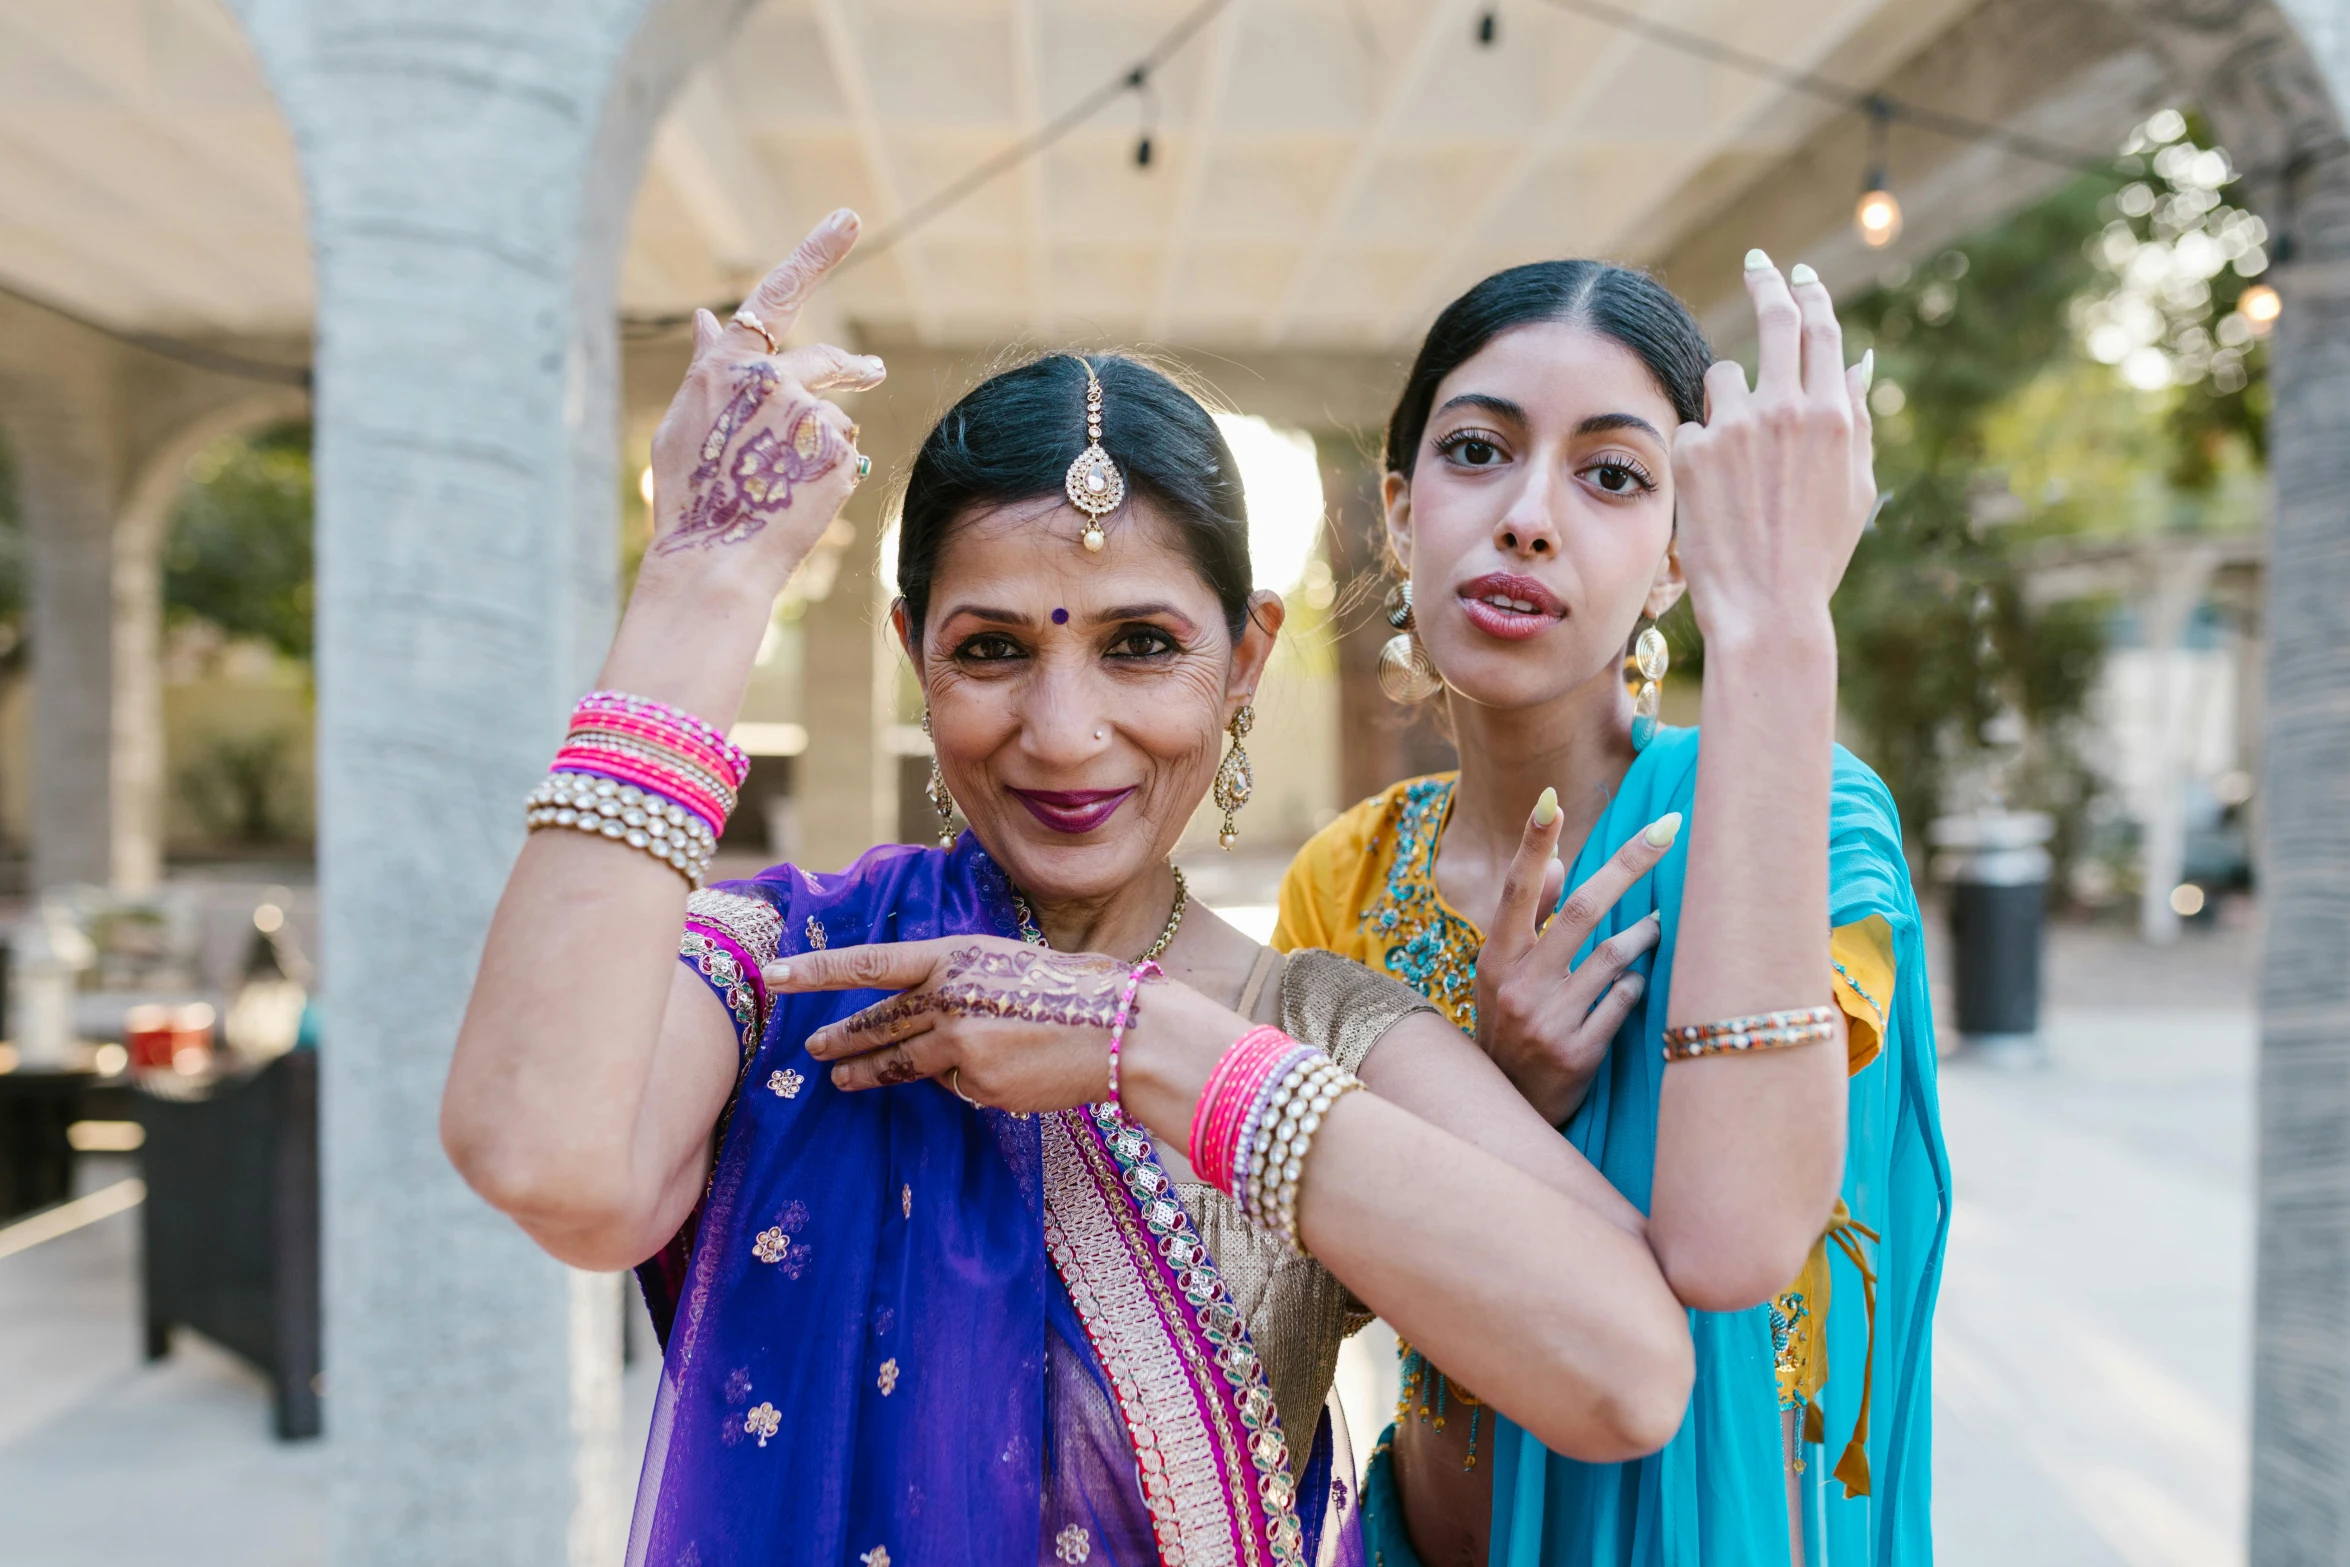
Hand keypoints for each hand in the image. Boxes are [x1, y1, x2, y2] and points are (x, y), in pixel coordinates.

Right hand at [643, 209, 886, 590]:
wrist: (717, 559)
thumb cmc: (691, 496)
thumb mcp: (685, 421)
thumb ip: (707, 366)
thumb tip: (706, 315)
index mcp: (726, 365)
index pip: (777, 294)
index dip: (815, 253)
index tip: (848, 219)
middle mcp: (771, 379)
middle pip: (826, 362)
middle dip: (852, 367)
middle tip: (873, 369)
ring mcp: (809, 415)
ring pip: (831, 421)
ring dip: (819, 449)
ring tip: (783, 487)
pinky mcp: (838, 452)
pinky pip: (843, 457)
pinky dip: (828, 476)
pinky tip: (798, 502)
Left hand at [772, 936, 1141, 1113]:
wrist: (1119, 1030)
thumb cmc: (1069, 988)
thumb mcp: (1002, 962)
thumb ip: (955, 979)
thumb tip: (918, 1010)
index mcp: (952, 956)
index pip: (869, 964)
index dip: (817, 971)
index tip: (775, 976)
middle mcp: (947, 999)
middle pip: (877, 1024)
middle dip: (840, 1038)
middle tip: (814, 1048)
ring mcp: (959, 1046)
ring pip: (902, 1064)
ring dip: (868, 1074)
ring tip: (844, 1080)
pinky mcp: (978, 1086)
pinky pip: (954, 1087)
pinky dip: (962, 1083)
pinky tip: (993, 1073)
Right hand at [1474, 792, 1677, 1123]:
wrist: (1506, 1108)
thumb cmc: (1509, 1025)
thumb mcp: (1502, 974)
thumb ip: (1530, 919)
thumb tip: (1559, 863)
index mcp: (1495, 958)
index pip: (1516, 889)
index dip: (1533, 844)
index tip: (1551, 798)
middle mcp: (1516, 985)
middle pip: (1582, 910)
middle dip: (1629, 862)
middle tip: (1669, 826)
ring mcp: (1546, 1021)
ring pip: (1615, 956)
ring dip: (1646, 932)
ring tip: (1660, 922)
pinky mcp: (1577, 1054)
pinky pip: (1625, 1001)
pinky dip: (1638, 984)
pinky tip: (1641, 980)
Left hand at [1670, 254, 1875, 648]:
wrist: (1767, 606)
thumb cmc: (1815, 553)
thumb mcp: (1853, 485)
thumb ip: (1854, 417)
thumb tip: (1859, 360)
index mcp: (1833, 415)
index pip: (1821, 331)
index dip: (1810, 294)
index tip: (1800, 274)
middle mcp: (1785, 410)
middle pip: (1775, 320)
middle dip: (1768, 282)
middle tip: (1758, 263)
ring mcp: (1735, 427)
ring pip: (1723, 376)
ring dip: (1727, 399)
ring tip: (1737, 460)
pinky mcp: (1693, 450)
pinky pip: (1694, 425)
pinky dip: (1702, 449)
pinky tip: (1714, 495)